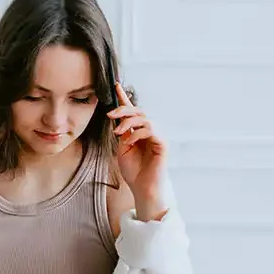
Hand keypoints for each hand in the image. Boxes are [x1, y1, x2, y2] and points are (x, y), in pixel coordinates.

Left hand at [107, 83, 166, 213]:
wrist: (142, 188)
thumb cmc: (134, 172)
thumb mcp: (123, 149)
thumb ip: (123, 133)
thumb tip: (119, 120)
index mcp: (138, 132)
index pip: (132, 111)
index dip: (124, 98)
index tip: (116, 85)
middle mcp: (149, 132)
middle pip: (138, 111)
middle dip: (123, 110)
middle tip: (110, 115)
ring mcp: (157, 136)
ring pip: (145, 118)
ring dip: (129, 122)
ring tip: (118, 133)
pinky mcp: (162, 143)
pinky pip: (151, 130)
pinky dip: (137, 133)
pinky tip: (129, 142)